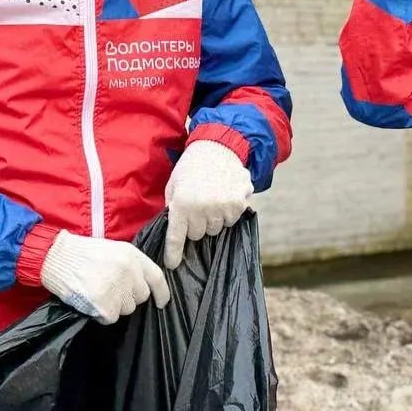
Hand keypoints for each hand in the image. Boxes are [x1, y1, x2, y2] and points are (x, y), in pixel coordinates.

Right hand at [39, 230, 169, 323]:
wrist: (56, 257)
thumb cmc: (83, 253)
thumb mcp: (113, 249)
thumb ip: (131, 264)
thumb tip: (143, 283)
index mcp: (132, 256)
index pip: (156, 277)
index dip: (162, 292)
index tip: (162, 302)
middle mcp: (128, 271)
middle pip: (141, 296)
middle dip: (129, 297)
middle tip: (111, 289)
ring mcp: (117, 289)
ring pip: (127, 308)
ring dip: (115, 305)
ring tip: (98, 291)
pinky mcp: (105, 304)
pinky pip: (111, 317)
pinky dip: (102, 314)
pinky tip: (92, 300)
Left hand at [164, 140, 253, 269]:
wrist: (217, 146)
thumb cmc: (191, 167)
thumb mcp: (173, 186)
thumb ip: (173, 209)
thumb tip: (174, 232)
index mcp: (181, 204)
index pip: (176, 237)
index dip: (173, 253)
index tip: (172, 264)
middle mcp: (202, 208)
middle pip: (199, 234)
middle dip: (198, 224)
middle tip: (199, 205)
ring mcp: (222, 207)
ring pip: (218, 228)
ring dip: (215, 217)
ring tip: (213, 197)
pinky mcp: (239, 203)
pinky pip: (233, 218)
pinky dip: (230, 210)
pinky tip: (226, 193)